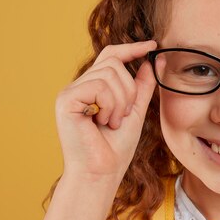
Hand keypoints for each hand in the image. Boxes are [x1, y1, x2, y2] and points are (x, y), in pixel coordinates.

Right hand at [54, 40, 157, 181]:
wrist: (101, 173)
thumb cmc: (115, 150)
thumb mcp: (135, 113)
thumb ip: (142, 88)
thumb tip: (152, 61)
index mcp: (92, 88)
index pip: (110, 57)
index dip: (132, 48)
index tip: (153, 46)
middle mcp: (78, 86)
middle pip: (113, 63)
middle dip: (129, 89)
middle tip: (124, 115)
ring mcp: (69, 92)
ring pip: (109, 74)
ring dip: (121, 101)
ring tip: (112, 122)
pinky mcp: (66, 100)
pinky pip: (99, 86)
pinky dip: (110, 105)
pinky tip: (103, 122)